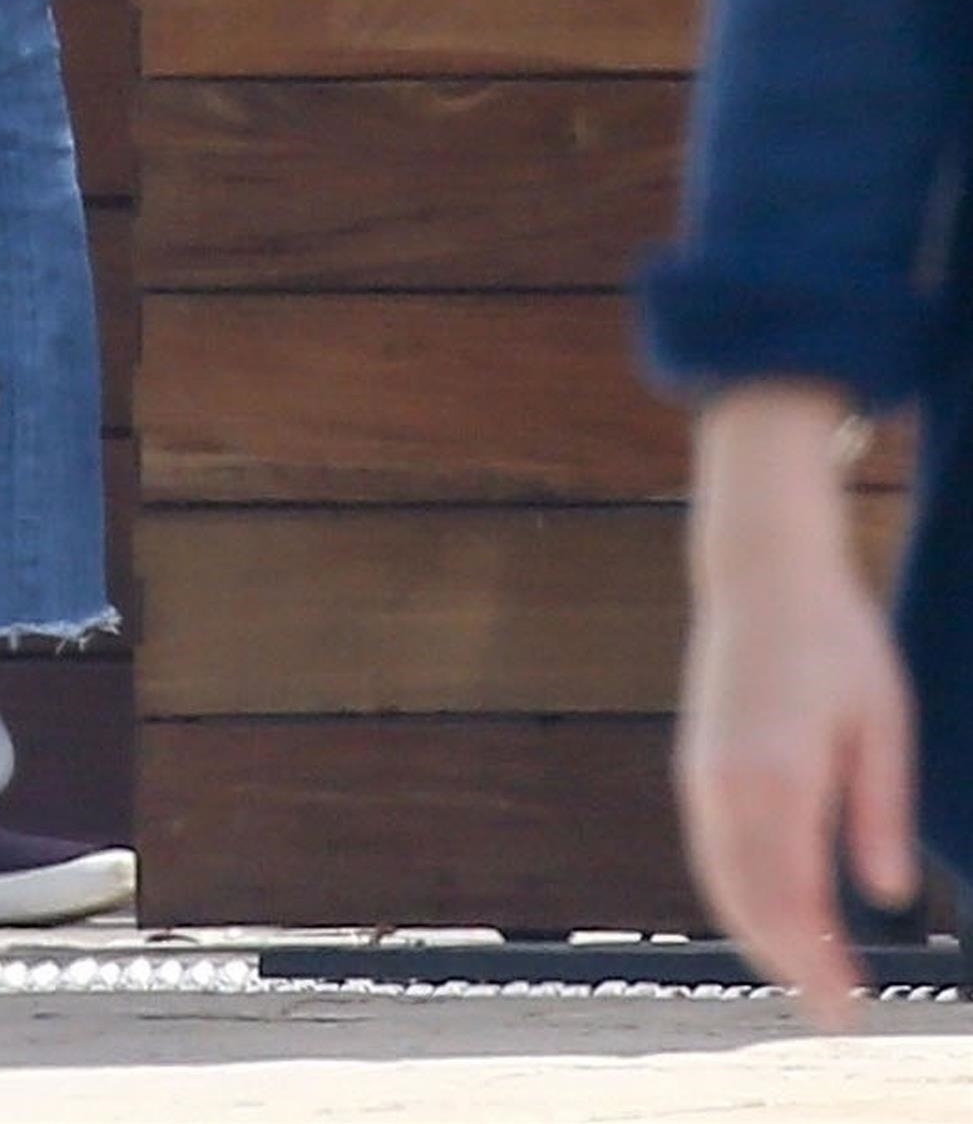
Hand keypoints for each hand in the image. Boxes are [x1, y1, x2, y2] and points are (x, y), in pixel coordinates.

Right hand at [677, 384, 918, 1027]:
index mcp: (780, 774)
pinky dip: (738, 897)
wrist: (761, 569)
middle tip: (835, 1016)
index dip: (819, 966)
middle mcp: (729, 782)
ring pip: (723, 882)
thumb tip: (887, 899)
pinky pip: (711, 852)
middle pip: (751, 905)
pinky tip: (771, 916)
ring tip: (807, 979)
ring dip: (761, 937)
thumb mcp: (885, 720)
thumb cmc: (836, 637)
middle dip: (790, 967)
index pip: (795, 901)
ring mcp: (704, 773)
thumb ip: (882, 812)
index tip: (849, 1013)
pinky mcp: (696, 763)